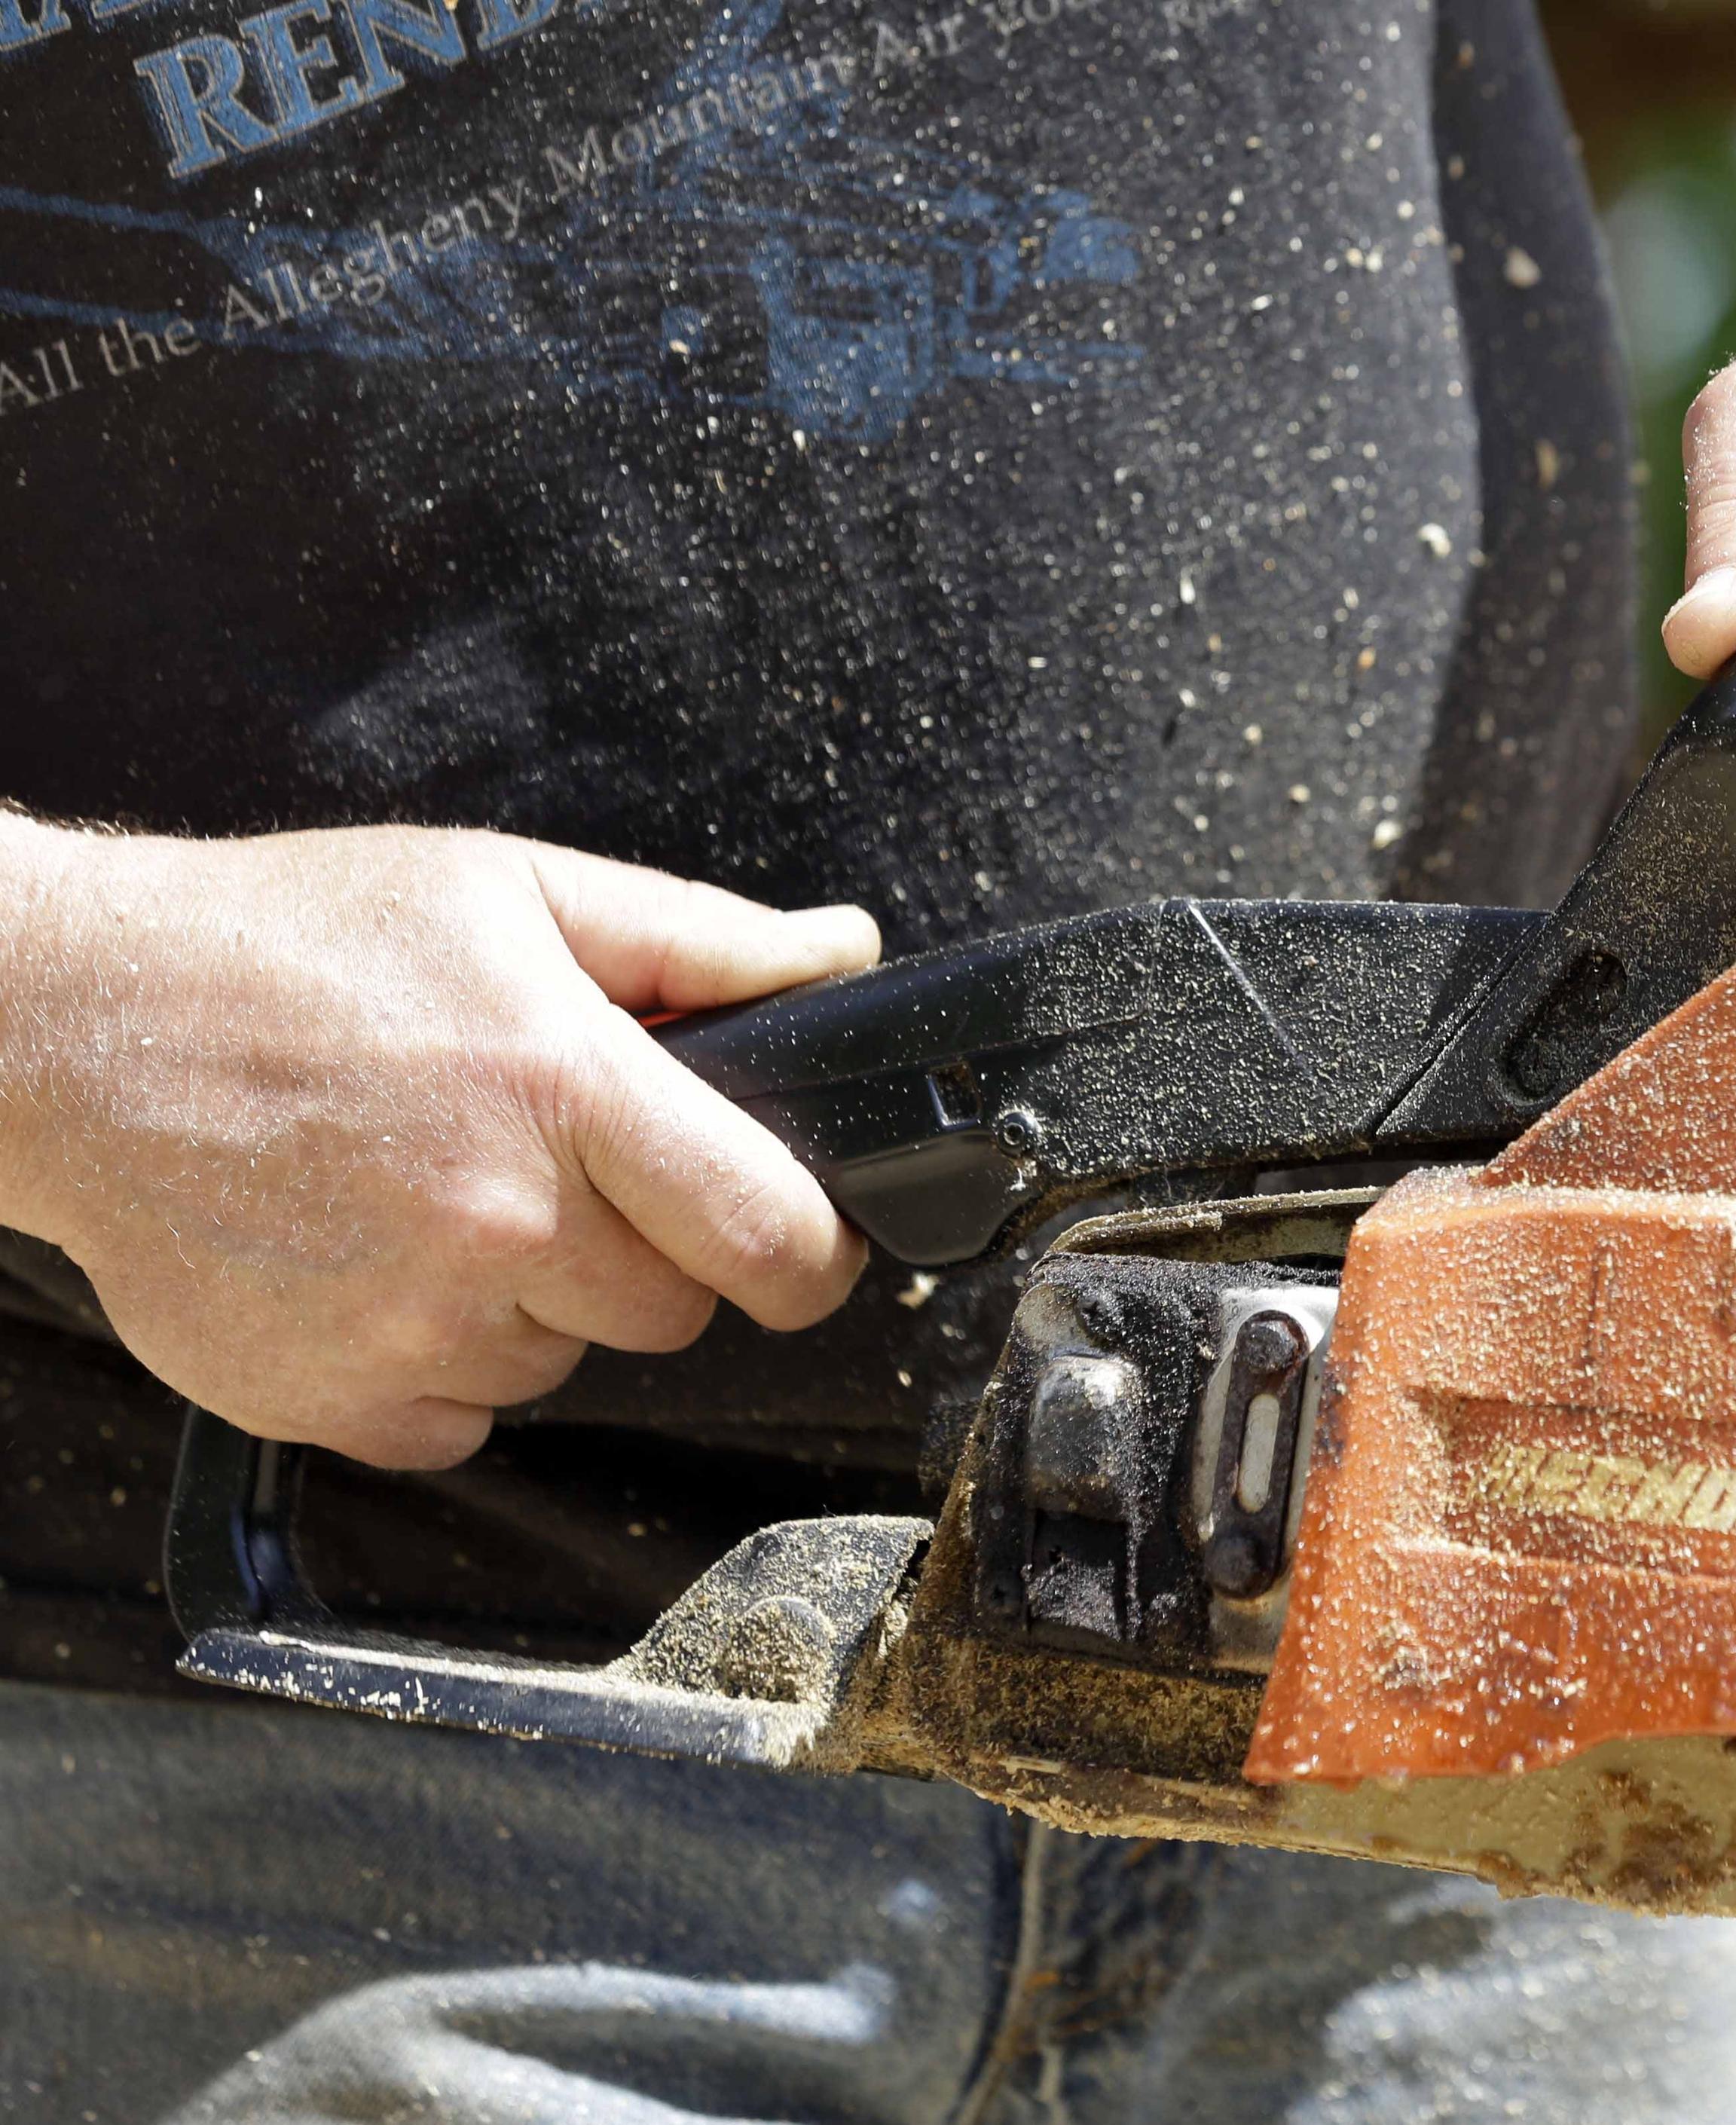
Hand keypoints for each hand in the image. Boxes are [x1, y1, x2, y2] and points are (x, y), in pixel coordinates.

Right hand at [0, 821, 880, 1468]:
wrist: (70, 1028)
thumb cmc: (292, 944)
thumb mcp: (514, 892)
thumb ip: (703, 941)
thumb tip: (844, 959)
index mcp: (566, 1091)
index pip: (775, 1237)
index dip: (816, 1251)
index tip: (804, 1239)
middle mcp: (498, 1221)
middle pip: (678, 1310)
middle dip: (651, 1252)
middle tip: (560, 1170)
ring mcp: (411, 1324)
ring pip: (568, 1360)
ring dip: (537, 1299)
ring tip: (437, 1191)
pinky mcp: (332, 1398)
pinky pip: (462, 1419)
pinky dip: (441, 1360)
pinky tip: (375, 1259)